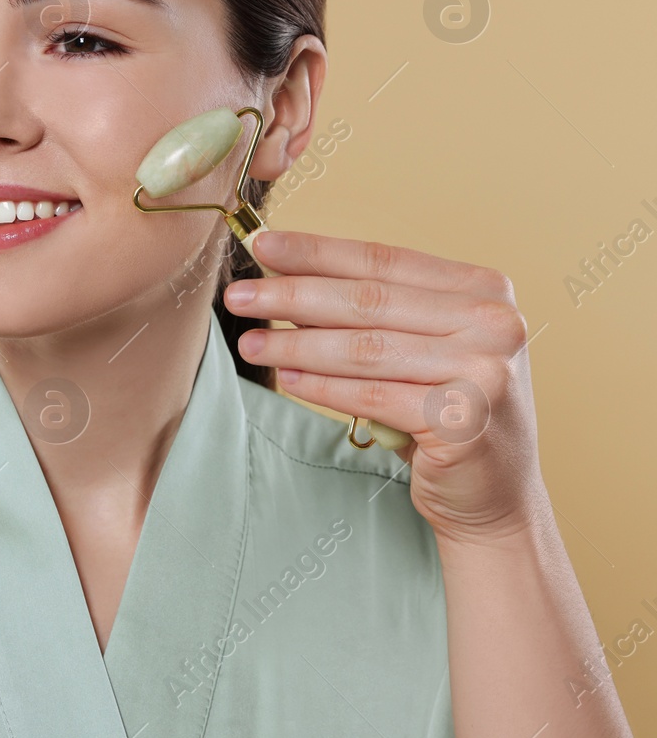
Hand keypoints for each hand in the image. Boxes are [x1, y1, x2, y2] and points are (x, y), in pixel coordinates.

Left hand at [223, 229, 550, 545]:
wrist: (496, 494)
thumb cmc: (447, 410)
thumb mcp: (424, 346)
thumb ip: (376, 311)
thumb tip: (286, 276)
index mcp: (483, 290)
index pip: (383, 260)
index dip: (317, 251)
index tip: (262, 244)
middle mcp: (494, 323)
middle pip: (367, 300)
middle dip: (293, 295)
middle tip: (240, 296)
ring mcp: (484, 371)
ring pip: (364, 348)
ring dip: (297, 343)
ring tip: (252, 343)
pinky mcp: (462, 420)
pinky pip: (371, 395)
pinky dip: (321, 385)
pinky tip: (287, 377)